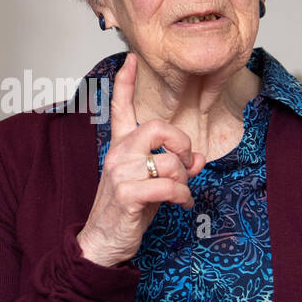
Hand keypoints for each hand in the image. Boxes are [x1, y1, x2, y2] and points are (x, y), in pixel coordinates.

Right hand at [76, 53, 204, 266]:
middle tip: (186, 163)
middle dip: (182, 145)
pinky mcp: (128, 194)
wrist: (102, 242)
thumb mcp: (151, 185)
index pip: (119, 108)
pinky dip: (183, 197)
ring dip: (184, 181)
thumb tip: (199, 160)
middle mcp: (117, 155)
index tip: (130, 59)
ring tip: (181, 194)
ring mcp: (121, 174)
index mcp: (119, 147)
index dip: (124, 83)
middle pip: (157, 127)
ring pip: (170, 162)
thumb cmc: (126, 212)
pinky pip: (169, 187)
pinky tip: (182, 204)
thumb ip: (172, 169)